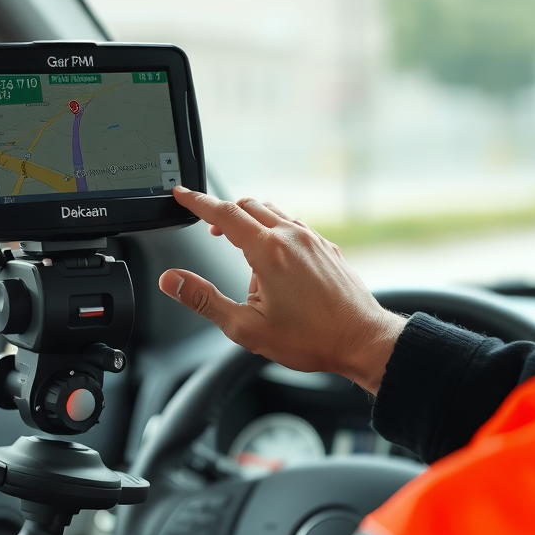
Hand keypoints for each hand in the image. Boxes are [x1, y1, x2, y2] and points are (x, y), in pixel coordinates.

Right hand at [158, 187, 406, 393]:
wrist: (363, 340)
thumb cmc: (310, 338)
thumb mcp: (245, 327)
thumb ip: (203, 299)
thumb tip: (172, 281)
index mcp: (267, 251)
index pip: (222, 214)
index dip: (197, 202)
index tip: (181, 194)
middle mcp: (291, 236)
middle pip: (247, 206)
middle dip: (222, 211)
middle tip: (207, 227)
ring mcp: (312, 239)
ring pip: (272, 212)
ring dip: (249, 219)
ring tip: (239, 246)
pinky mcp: (326, 247)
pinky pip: (293, 225)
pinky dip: (274, 228)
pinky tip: (273, 256)